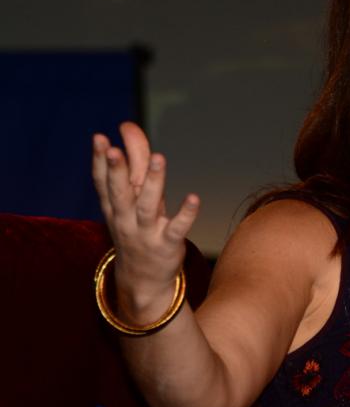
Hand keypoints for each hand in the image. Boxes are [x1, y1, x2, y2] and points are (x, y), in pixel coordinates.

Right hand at [91, 122, 199, 313]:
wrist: (142, 280)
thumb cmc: (137, 229)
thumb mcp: (132, 199)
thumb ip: (134, 163)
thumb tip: (128, 126)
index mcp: (115, 208)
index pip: (103, 183)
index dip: (99, 161)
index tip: (98, 138)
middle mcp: (127, 219)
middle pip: (120, 192)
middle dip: (117, 171)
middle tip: (113, 149)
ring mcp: (147, 232)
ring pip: (148, 205)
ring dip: (154, 182)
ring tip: (159, 158)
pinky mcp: (169, 244)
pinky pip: (177, 228)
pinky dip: (186, 214)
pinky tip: (194, 198)